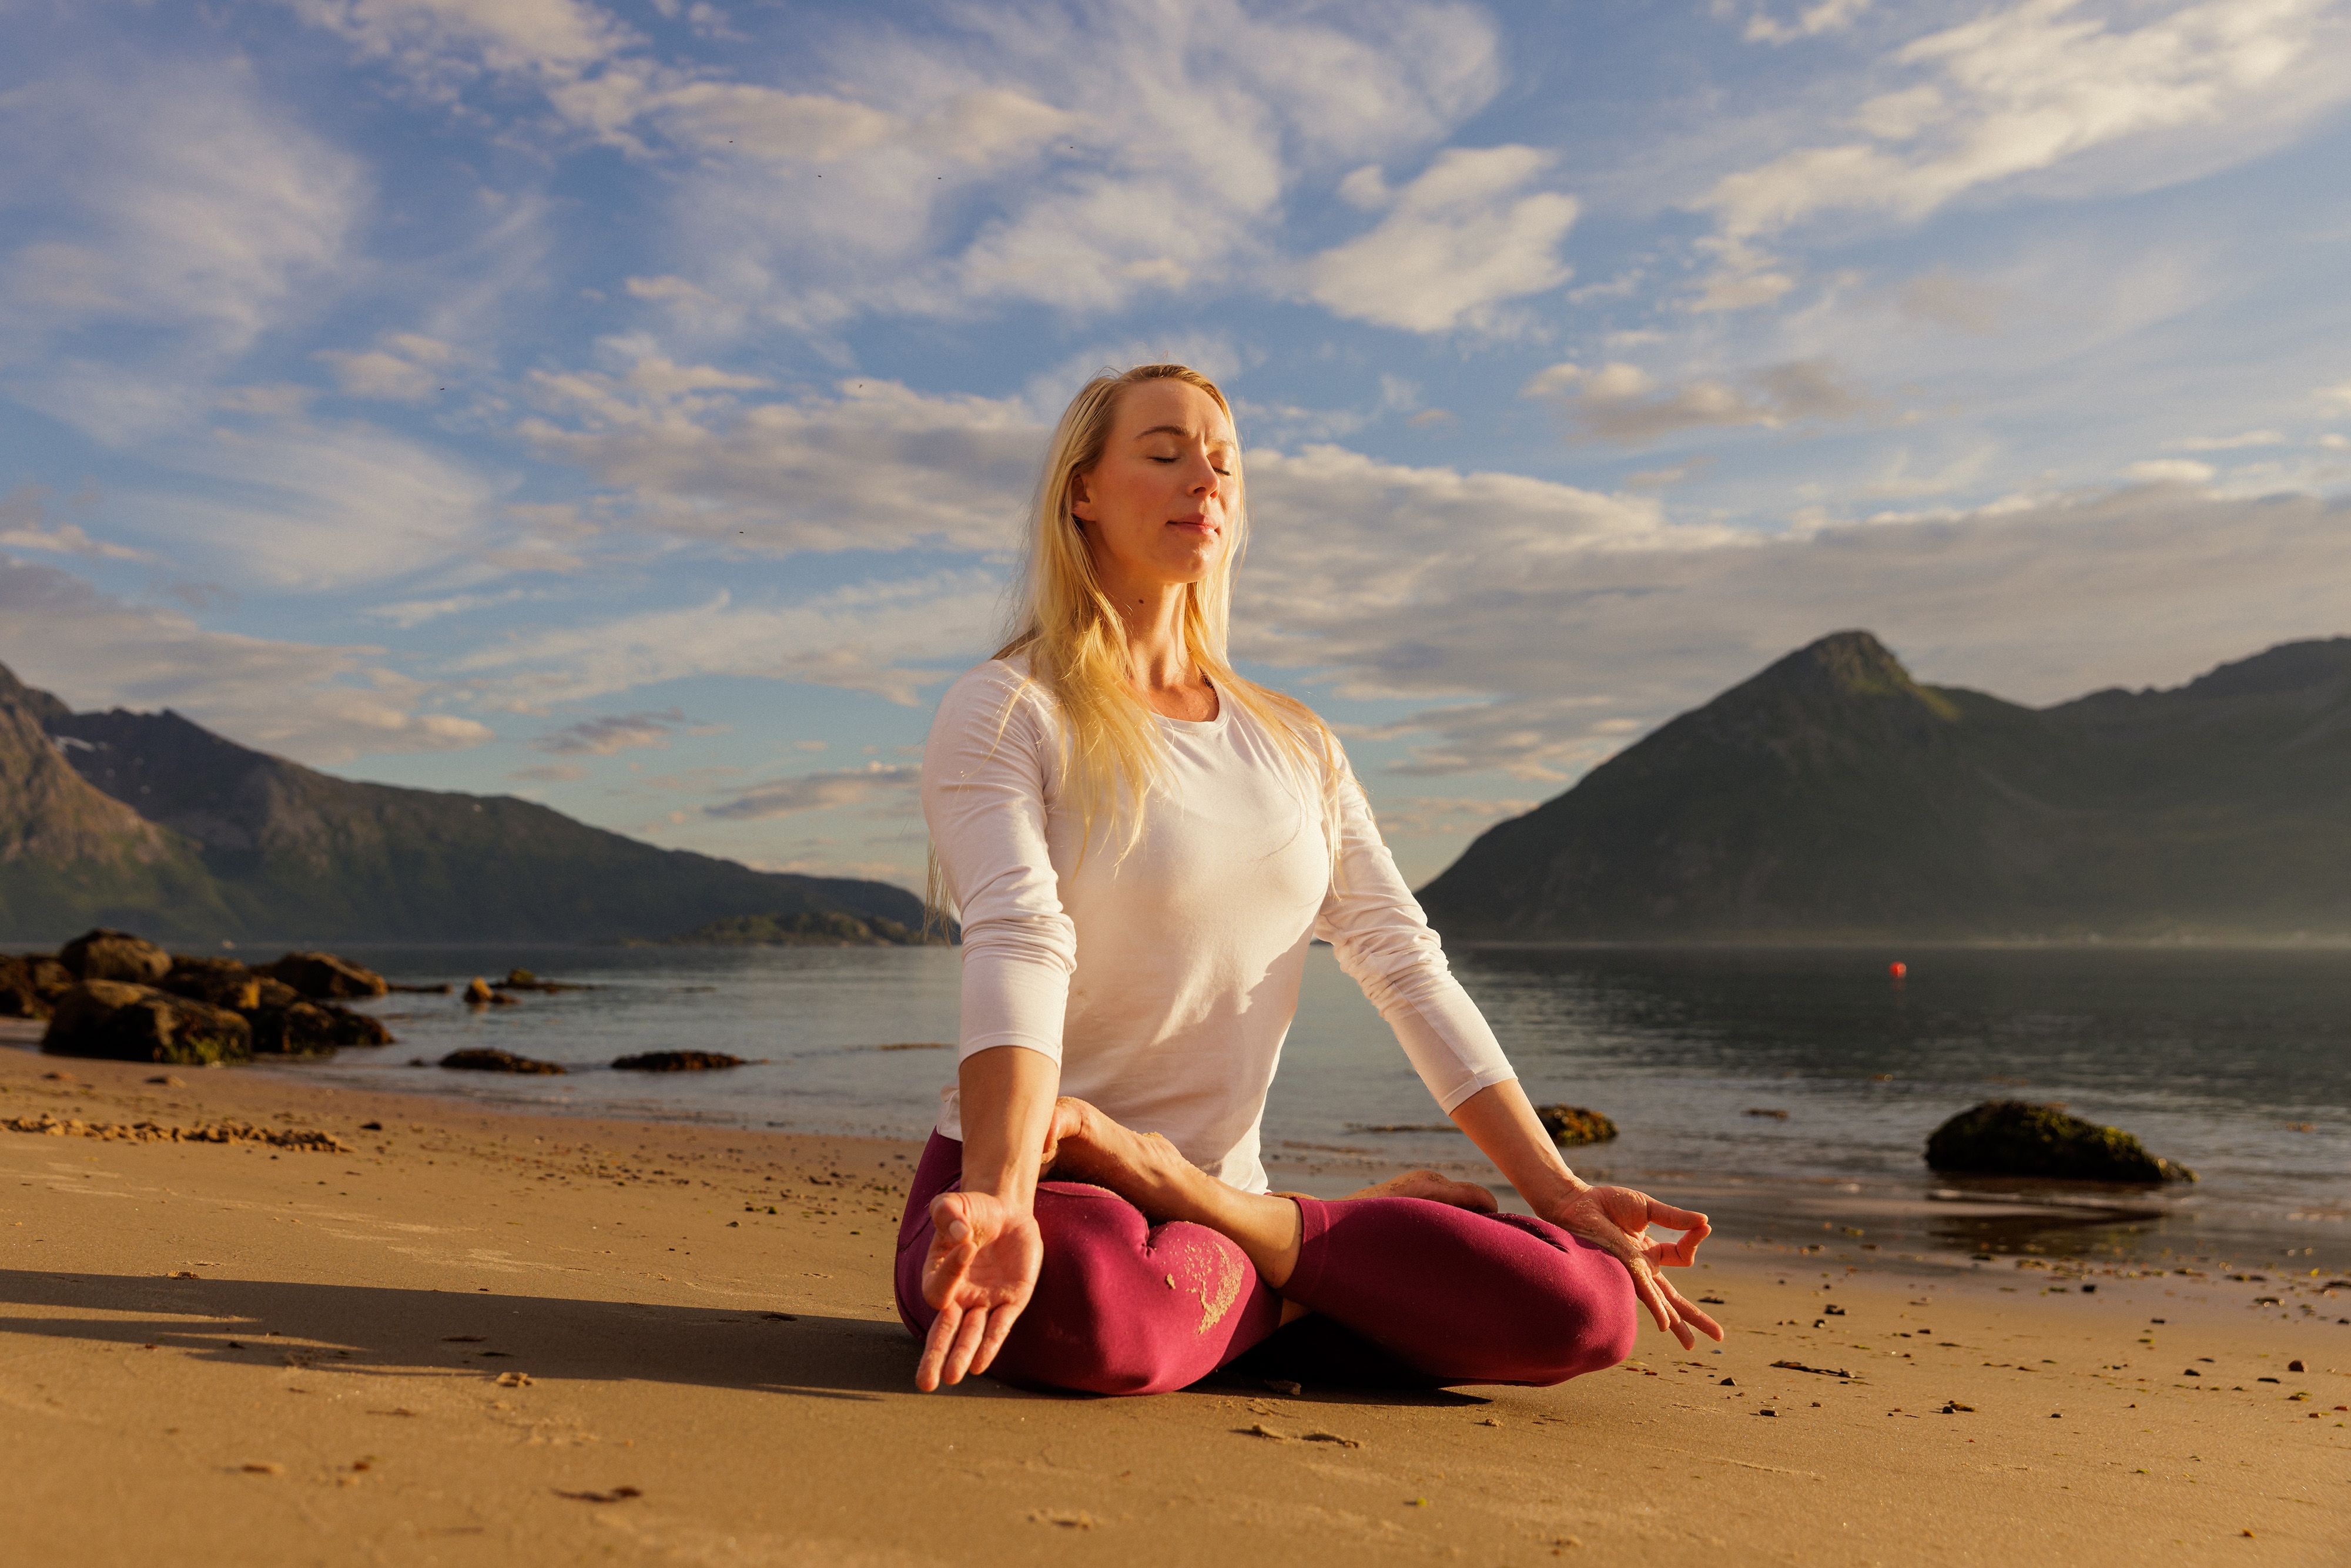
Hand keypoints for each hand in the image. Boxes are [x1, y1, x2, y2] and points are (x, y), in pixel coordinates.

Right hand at [915, 1188, 1042, 1390]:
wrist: (1005, 1212)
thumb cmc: (973, 1210)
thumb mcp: (954, 1204)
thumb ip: (946, 1211)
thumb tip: (959, 1232)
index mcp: (938, 1275)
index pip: (939, 1288)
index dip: (952, 1271)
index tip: (967, 1243)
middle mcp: (959, 1296)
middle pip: (943, 1332)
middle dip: (935, 1356)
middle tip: (925, 1384)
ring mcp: (984, 1301)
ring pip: (970, 1335)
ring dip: (962, 1354)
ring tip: (954, 1378)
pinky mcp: (1011, 1300)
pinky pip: (999, 1327)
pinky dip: (991, 1344)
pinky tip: (981, 1365)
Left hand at [1541, 1184, 1723, 1349]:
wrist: (1577, 1202)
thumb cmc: (1607, 1204)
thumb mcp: (1647, 1208)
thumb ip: (1674, 1218)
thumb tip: (1705, 1221)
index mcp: (1650, 1253)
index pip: (1683, 1257)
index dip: (1696, 1241)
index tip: (1705, 1227)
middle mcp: (1643, 1269)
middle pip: (1675, 1299)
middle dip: (1696, 1317)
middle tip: (1719, 1336)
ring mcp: (1634, 1272)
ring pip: (1662, 1303)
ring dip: (1680, 1324)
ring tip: (1692, 1346)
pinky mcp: (1623, 1269)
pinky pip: (1644, 1291)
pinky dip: (1657, 1308)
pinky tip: (1666, 1325)